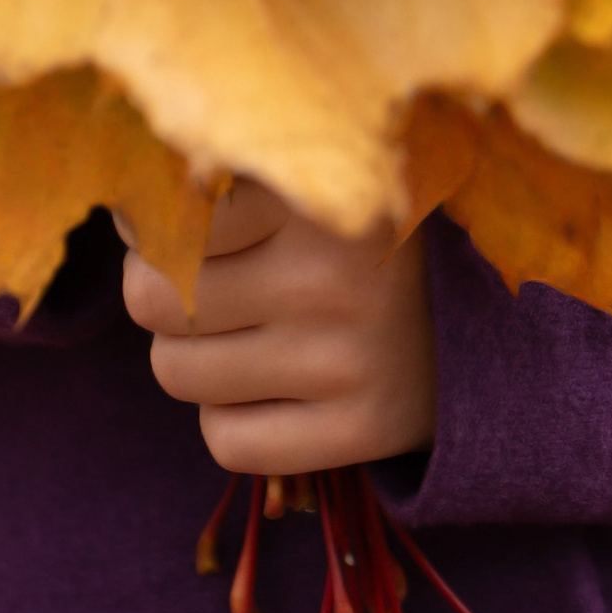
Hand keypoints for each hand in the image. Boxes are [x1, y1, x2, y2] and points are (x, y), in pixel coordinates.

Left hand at [117, 178, 436, 473]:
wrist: (487, 316)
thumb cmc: (362, 231)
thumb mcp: (312, 176)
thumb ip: (226, 171)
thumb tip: (125, 210)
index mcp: (317, 189)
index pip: (167, 216)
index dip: (149, 226)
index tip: (175, 223)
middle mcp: (332, 274)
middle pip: (154, 299)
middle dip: (158, 293)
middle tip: (198, 283)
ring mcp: (348, 358)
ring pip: (176, 371)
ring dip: (188, 355)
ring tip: (241, 331)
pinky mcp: (362, 431)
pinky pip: (225, 441)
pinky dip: (227, 418)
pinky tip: (268, 387)